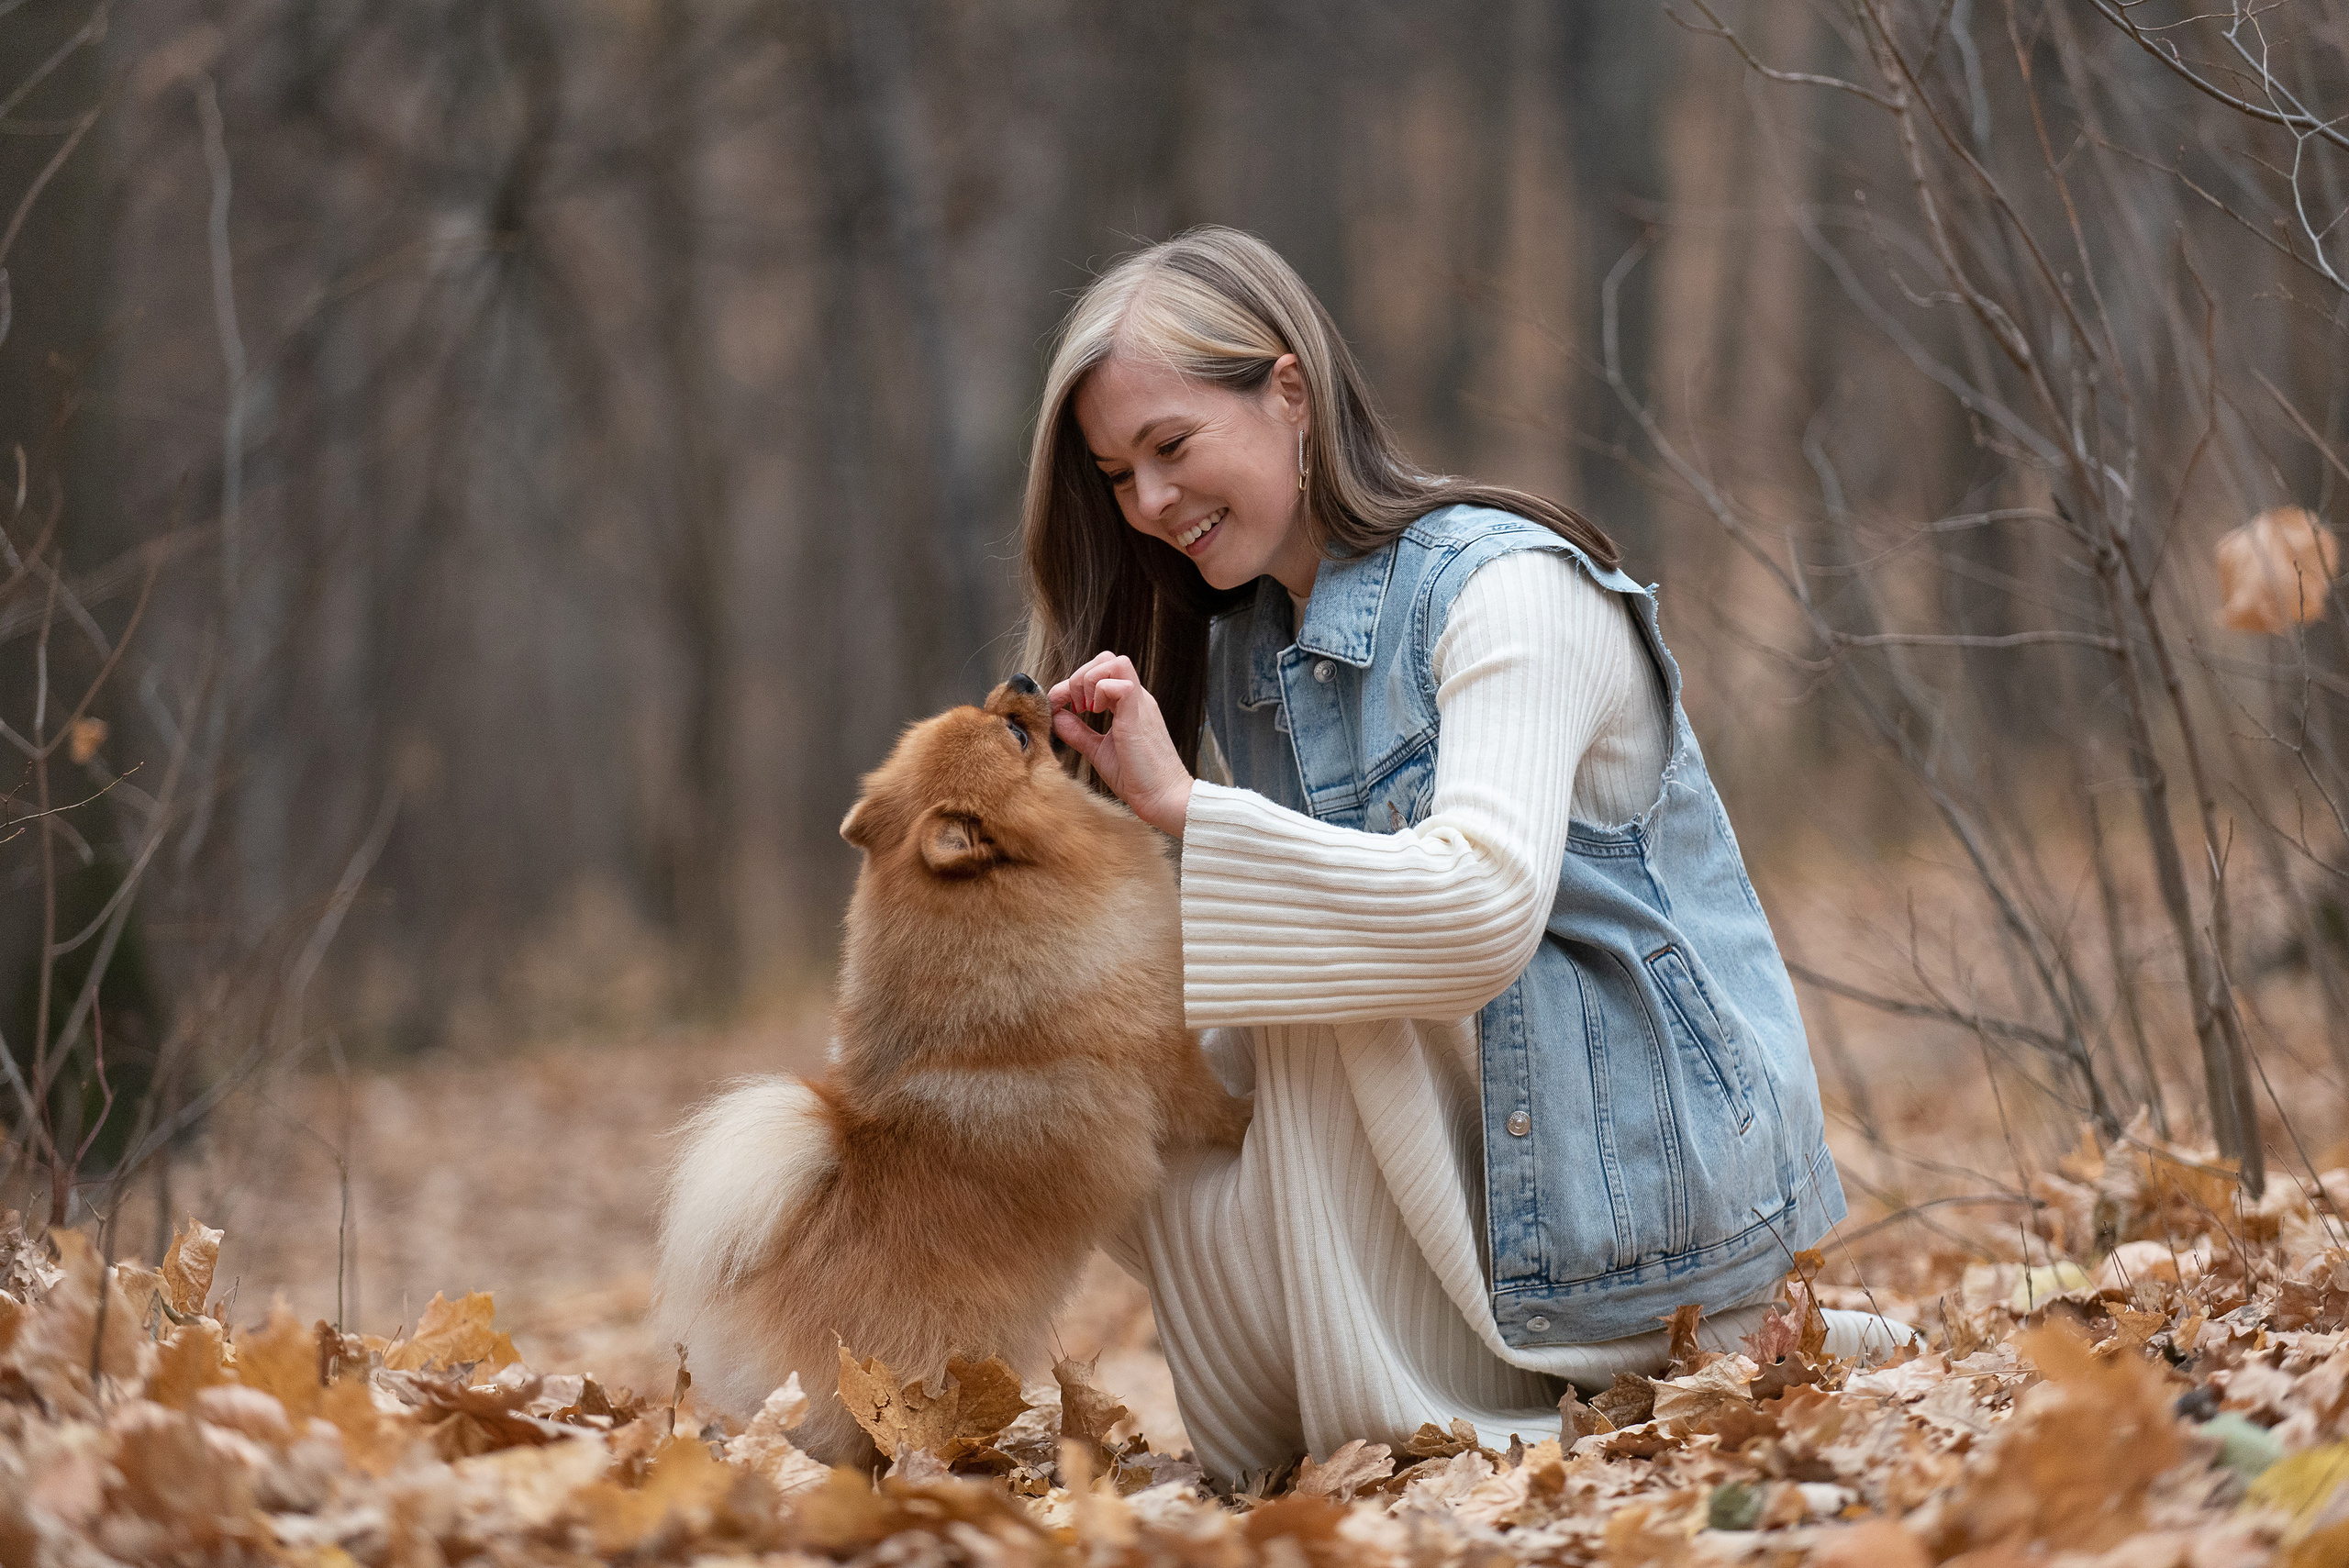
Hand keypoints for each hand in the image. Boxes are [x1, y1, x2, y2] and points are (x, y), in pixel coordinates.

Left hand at [1049, 652, 1195, 836]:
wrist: (1163, 797)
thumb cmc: (1137, 778)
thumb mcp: (1098, 750)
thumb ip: (1078, 732)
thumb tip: (1056, 715)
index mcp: (1129, 704)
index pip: (1101, 671)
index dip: (1073, 683)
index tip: (1060, 705)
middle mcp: (1137, 698)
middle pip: (1108, 658)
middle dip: (1080, 676)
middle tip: (1074, 706)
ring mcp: (1140, 703)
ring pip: (1114, 662)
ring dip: (1089, 681)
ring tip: (1085, 709)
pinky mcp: (1139, 714)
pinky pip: (1120, 684)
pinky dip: (1100, 692)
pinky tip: (1096, 714)